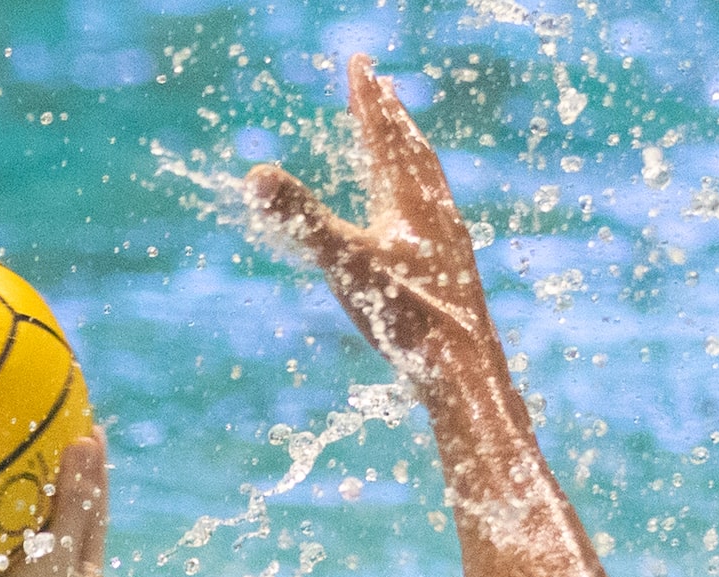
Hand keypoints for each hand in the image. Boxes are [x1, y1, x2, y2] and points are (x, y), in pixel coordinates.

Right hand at [0, 431, 108, 576]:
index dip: (96, 470)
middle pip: (65, 518)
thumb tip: (87, 444)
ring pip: (27, 531)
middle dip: (63, 476)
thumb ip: (72, 503)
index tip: (90, 428)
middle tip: (59, 430)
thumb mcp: (55, 556)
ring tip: (18, 453)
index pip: (96, 512)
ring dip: (25, 495)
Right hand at [245, 55, 495, 370]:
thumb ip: (302, 219)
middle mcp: (434, 215)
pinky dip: (424, 204)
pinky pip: (437, 222)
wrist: (464, 370)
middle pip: (412, 152)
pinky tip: (422, 224)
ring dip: (412, 157)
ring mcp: (449, 245)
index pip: (383, 137)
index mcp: (408, 202)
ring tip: (405, 144)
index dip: (367, 99)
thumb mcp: (345, 265)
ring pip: (430, 186)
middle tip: (383, 88)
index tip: (358, 63)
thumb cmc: (408, 318)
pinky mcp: (455, 276)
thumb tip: (254, 177)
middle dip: (392, 118)